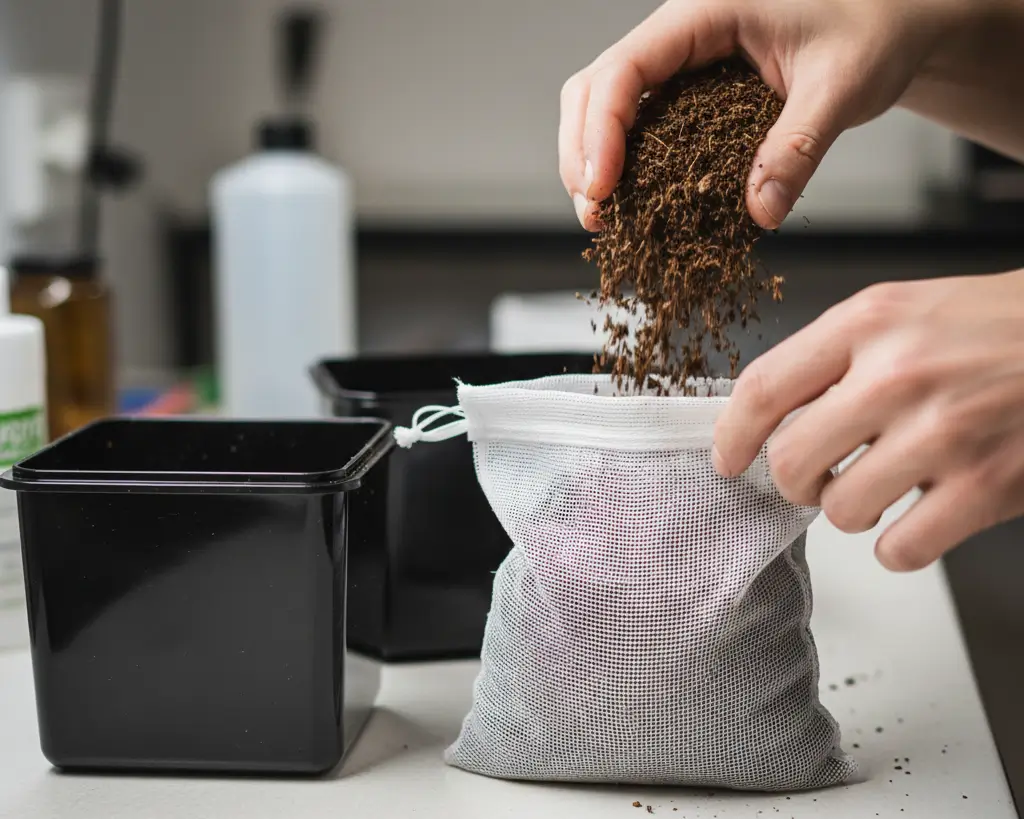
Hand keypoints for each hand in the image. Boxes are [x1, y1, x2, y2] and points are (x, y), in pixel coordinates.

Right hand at [559, 0, 969, 230]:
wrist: (891, 25)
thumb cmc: (872, 30)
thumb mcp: (841, 86)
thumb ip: (798, 147)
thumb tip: (761, 213)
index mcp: (703, 14)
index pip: (624, 69)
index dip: (600, 132)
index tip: (601, 189)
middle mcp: (679, 37)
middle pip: (593, 90)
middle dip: (582, 154)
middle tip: (596, 215)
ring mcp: (680, 67)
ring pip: (605, 109)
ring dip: (594, 165)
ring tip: (607, 219)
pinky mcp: (690, 96)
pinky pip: (640, 128)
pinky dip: (626, 168)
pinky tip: (634, 205)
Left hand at [712, 271, 1023, 570]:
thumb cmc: (992, 327)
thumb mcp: (898, 312)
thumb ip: (831, 358)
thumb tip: (766, 418)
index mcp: (867, 324)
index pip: (763, 389)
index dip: (732, 435)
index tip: (726, 459)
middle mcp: (898, 375)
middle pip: (789, 460)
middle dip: (793, 481)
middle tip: (813, 477)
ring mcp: (943, 433)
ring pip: (839, 510)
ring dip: (849, 509)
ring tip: (878, 487)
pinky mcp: (986, 486)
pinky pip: (899, 549)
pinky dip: (897, 545)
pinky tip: (916, 518)